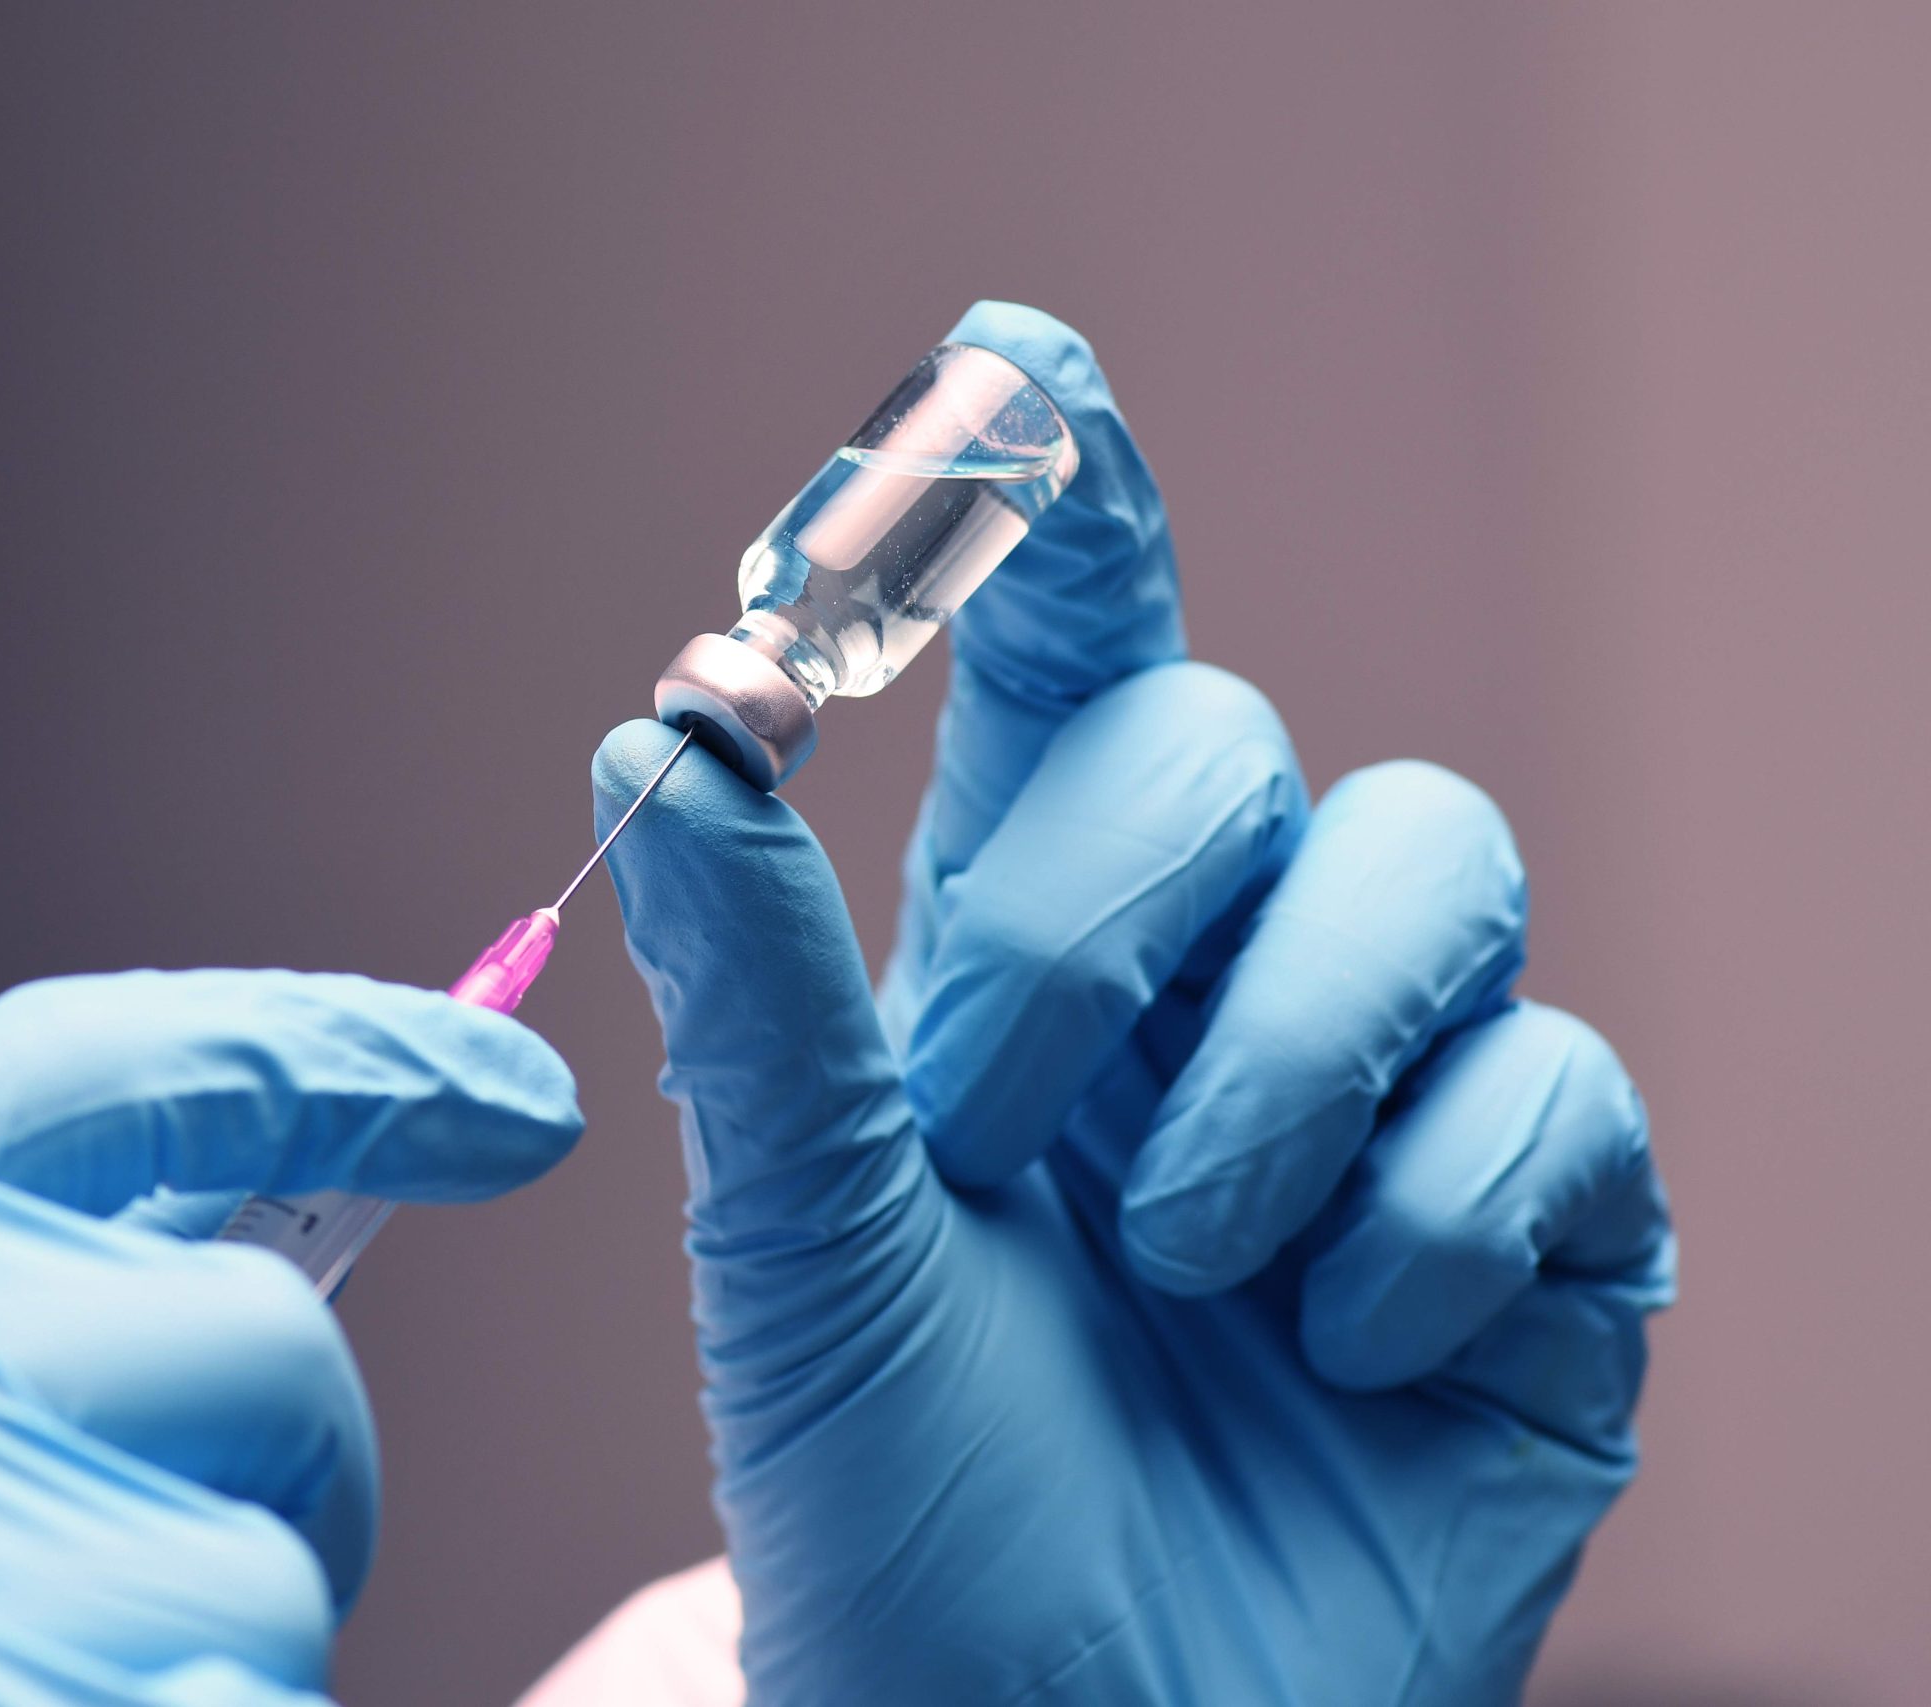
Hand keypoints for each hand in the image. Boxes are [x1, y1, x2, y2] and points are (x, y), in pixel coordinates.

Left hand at [591, 302, 1674, 1704]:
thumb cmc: (891, 1508)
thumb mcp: (794, 1247)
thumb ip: (755, 991)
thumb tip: (657, 724)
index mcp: (1022, 962)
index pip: (1060, 666)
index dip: (1053, 501)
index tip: (1011, 355)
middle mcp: (1211, 991)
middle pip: (1241, 743)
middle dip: (1109, 918)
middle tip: (995, 1123)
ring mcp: (1384, 1103)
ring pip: (1434, 867)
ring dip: (1280, 1068)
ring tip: (1178, 1265)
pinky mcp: (1542, 1240)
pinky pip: (1562, 1095)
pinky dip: (1431, 1224)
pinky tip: (1341, 1359)